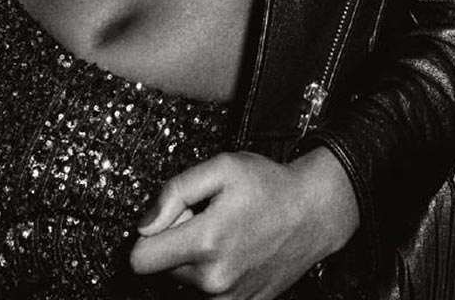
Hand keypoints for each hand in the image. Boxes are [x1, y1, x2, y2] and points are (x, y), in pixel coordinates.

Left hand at [129, 147, 359, 298]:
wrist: (314, 213)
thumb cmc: (270, 186)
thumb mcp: (222, 167)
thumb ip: (175, 191)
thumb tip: (144, 225)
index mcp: (206, 242)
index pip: (140, 259)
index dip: (152, 232)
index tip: (176, 216)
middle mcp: (213, 279)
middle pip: (163, 267)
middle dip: (178, 241)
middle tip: (209, 217)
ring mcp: (227, 298)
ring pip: (185, 280)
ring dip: (196, 258)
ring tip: (227, 232)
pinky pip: (207, 293)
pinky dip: (213, 272)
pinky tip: (236, 250)